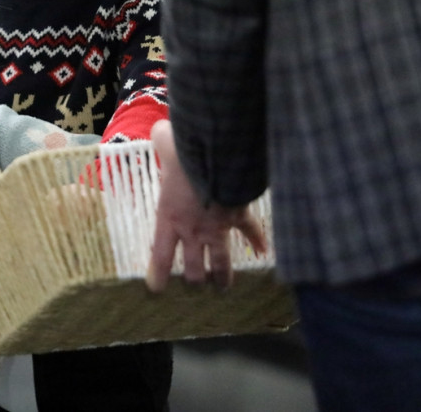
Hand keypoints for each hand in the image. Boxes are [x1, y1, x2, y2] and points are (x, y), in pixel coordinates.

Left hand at [146, 119, 266, 291]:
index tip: (156, 290)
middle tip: (194, 287)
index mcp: (169, 217)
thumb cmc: (187, 151)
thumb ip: (159, 140)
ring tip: (223, 288)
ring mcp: (218, 227)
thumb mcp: (164, 143)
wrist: (220, 156)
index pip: (161, 256)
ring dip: (222, 276)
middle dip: (194, 281)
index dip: (158, 277)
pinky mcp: (239, 215)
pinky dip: (258, 241)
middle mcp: (193, 230)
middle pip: (194, 268)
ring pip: (221, 261)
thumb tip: (160, 130)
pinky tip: (264, 253)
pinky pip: (250, 232)